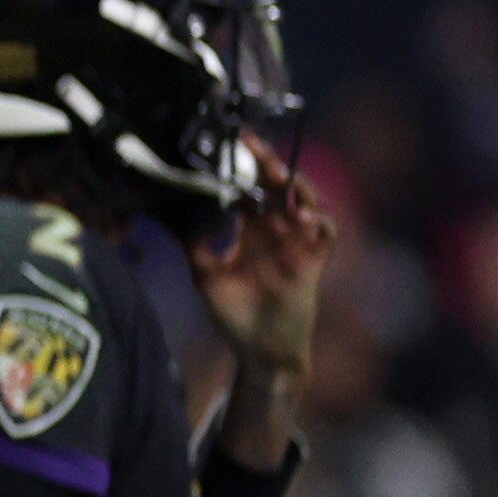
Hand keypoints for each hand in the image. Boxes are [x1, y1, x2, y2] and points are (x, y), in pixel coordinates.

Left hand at [187, 142, 335, 385]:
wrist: (259, 349)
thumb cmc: (233, 314)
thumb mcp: (206, 277)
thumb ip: (194, 247)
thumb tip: (171, 219)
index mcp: (249, 230)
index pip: (248, 189)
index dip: (242, 168)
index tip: (228, 147)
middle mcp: (275, 231)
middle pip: (278, 188)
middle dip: (269, 166)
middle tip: (256, 150)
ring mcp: (297, 244)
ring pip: (306, 202)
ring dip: (298, 189)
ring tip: (282, 181)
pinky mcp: (313, 263)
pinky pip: (326, 235)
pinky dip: (320, 223)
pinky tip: (306, 217)